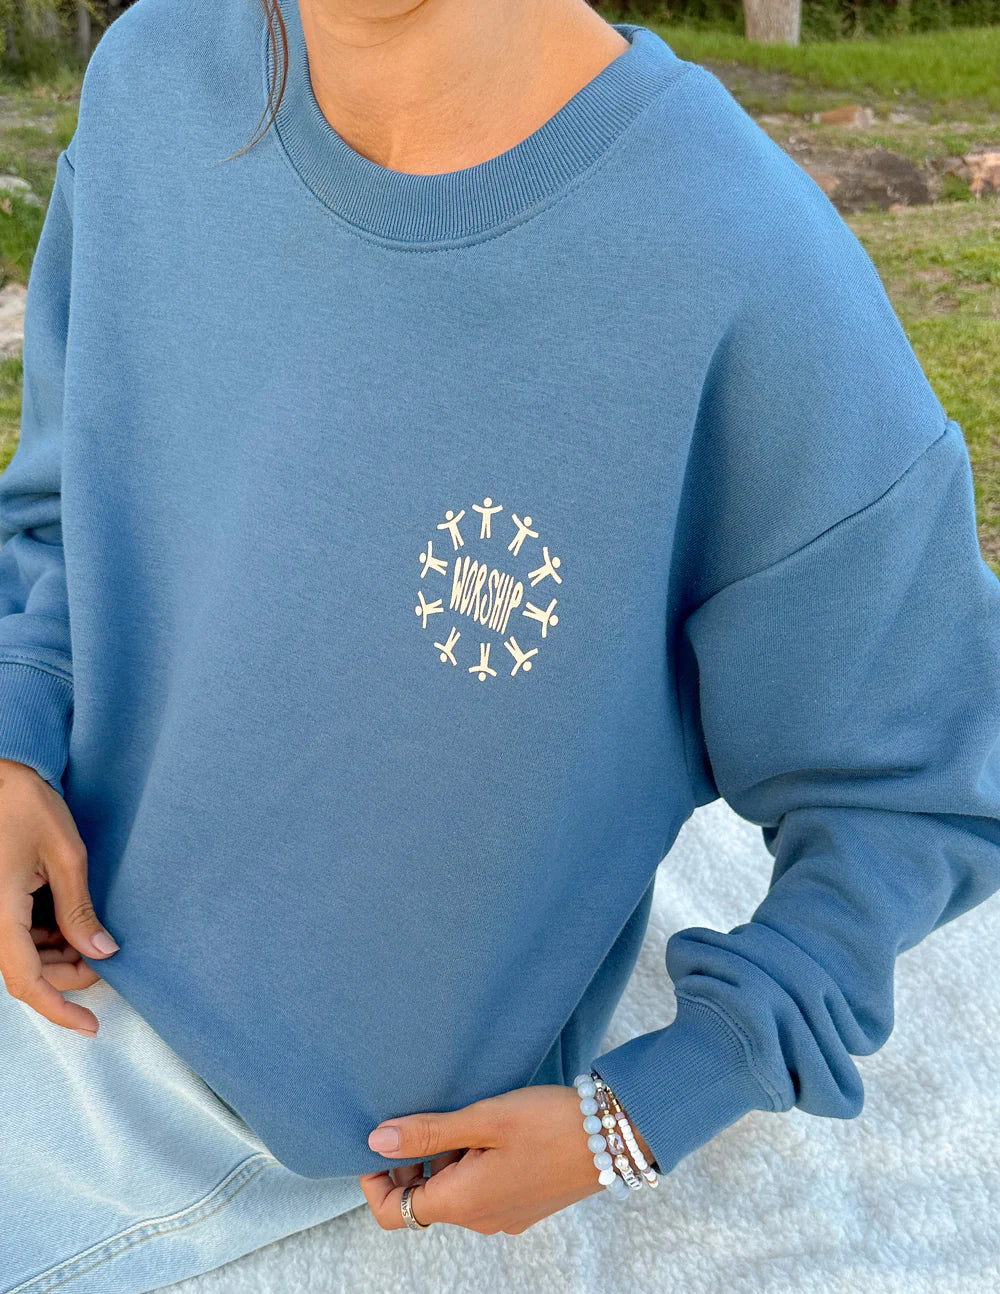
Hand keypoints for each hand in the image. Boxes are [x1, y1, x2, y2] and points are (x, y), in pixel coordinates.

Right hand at [0, 758, 119, 1034]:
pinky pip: (19, 938)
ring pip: (23, 959)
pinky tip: (72, 927)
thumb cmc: (30, 806)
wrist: (4, 777)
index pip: (26, 980)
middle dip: (68, 977)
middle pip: (26, 973)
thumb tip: (102, 953)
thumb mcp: (66, 856)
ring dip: (59, 960)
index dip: (59, 1009)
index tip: (91, 1025)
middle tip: (107, 961)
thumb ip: (79, 909)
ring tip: (93, 940)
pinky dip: (47, 942)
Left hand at [359, 1083, 652, 1232]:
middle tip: (432, 1116)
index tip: (379, 1144)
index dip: (376, 1182)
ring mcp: (505, 1217)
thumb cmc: (550, 1122)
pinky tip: (494, 1130)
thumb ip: (429, 1131)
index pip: (394, 1213)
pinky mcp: (525, 1206)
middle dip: (415, 1163)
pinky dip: (473, 1164)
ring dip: (447, 1159)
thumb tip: (376, 1141)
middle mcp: (481, 1220)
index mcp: (463, 1203)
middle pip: (423, 1200)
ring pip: (454, 1192)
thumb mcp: (485, 1118)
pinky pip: (481, 1191)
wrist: (616, 1135)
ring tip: (470, 1117)